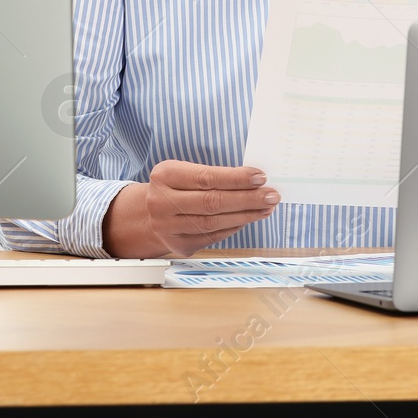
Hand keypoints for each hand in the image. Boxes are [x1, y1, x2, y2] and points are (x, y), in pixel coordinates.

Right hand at [102, 160, 278, 257]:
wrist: (146, 216)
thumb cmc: (173, 188)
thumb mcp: (183, 172)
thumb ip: (212, 175)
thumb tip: (253, 180)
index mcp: (164, 176)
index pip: (206, 177)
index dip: (235, 178)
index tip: (260, 176)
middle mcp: (162, 203)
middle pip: (212, 202)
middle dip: (247, 199)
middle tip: (271, 195)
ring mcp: (168, 228)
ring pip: (214, 223)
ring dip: (246, 215)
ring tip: (266, 207)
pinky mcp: (179, 245)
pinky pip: (213, 236)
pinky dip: (234, 227)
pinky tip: (249, 218)